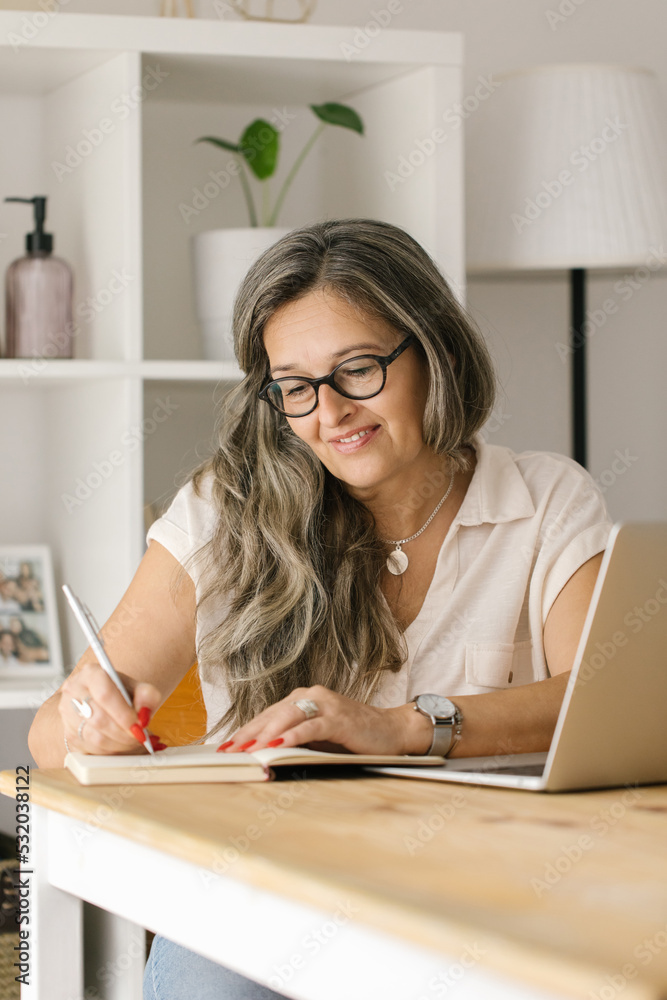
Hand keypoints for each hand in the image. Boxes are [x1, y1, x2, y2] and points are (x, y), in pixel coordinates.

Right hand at [59, 660, 163, 754]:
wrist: (99, 700)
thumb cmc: (118, 693)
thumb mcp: (136, 687)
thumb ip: (147, 695)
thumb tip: (145, 713)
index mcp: (91, 674)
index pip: (105, 695)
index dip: (124, 714)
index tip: (140, 725)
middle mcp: (74, 692)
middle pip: (99, 719)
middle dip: (124, 732)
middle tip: (141, 736)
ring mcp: (68, 715)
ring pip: (95, 738)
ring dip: (120, 744)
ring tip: (135, 740)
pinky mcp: (69, 736)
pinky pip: (92, 750)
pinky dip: (112, 750)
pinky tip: (122, 744)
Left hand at [217, 685, 422, 755]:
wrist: (392, 731)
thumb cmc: (353, 736)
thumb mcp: (318, 737)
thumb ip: (295, 738)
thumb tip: (263, 753)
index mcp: (304, 698)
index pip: (267, 715)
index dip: (245, 730)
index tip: (225, 747)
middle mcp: (311, 696)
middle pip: (271, 714)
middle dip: (247, 734)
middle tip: (227, 752)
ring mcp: (325, 704)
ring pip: (287, 717)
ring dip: (264, 734)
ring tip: (246, 749)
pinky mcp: (338, 717)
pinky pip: (310, 727)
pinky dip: (292, 736)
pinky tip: (277, 745)